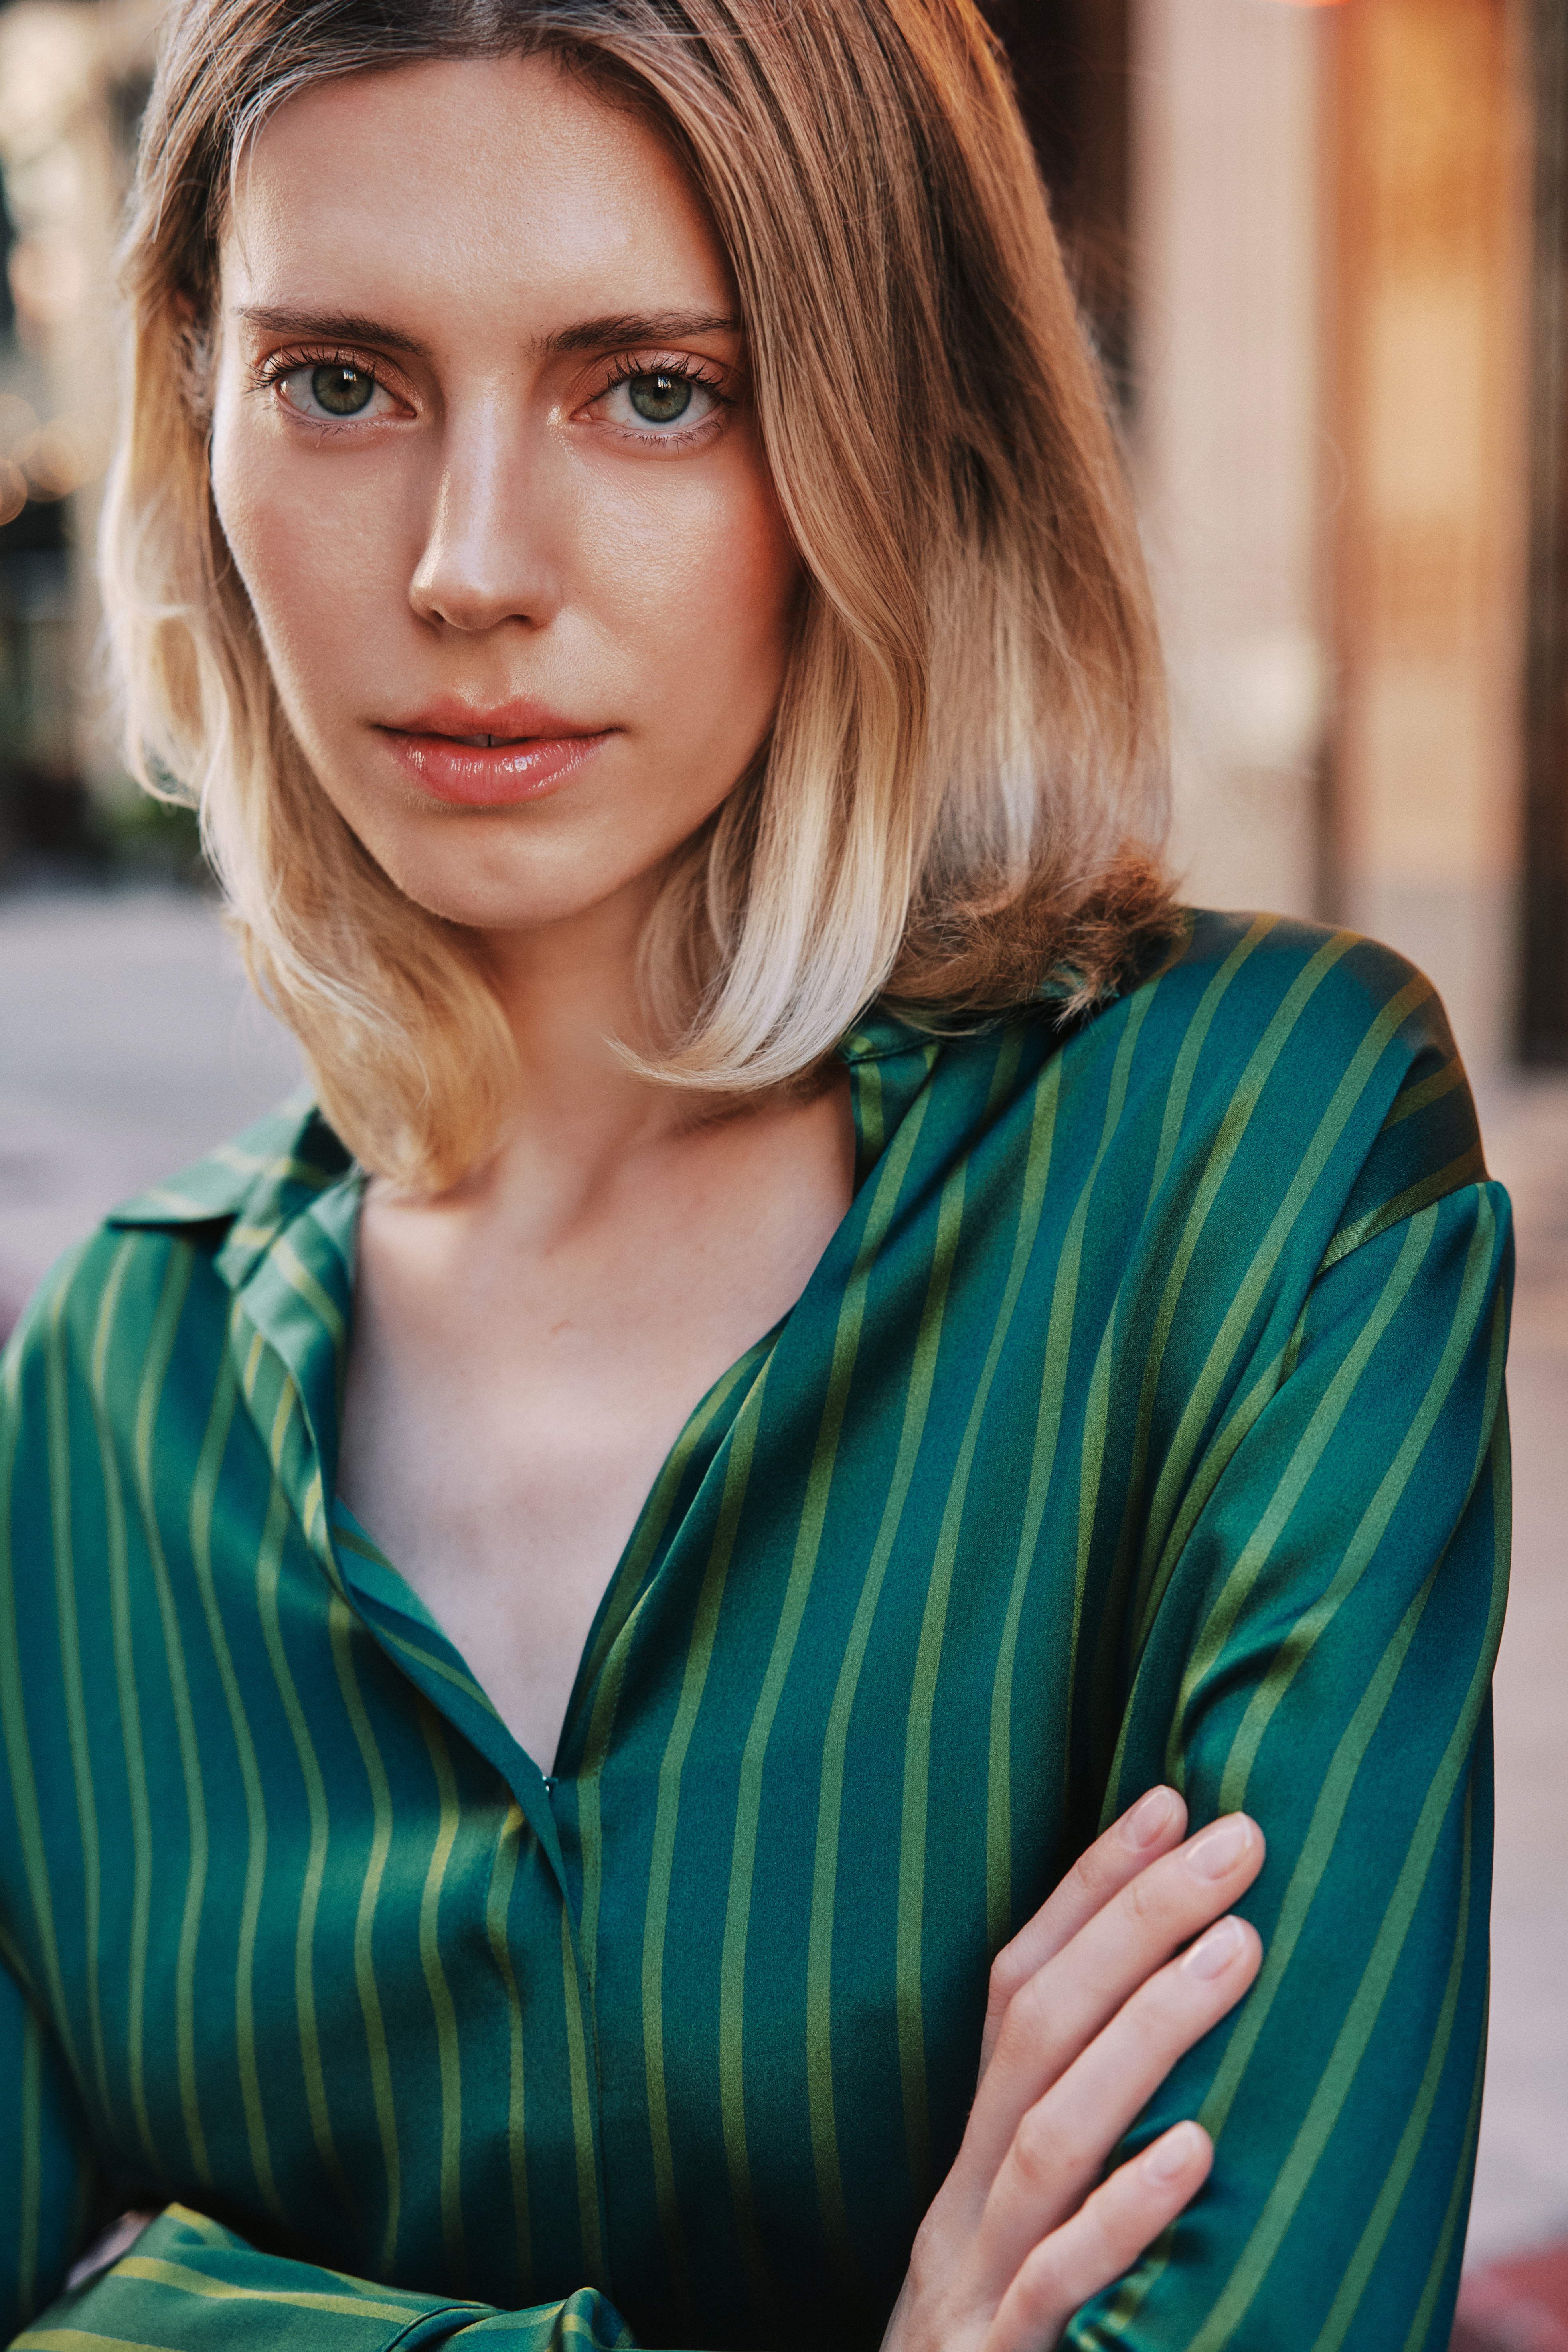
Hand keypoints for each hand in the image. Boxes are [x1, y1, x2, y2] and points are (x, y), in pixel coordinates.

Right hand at [880, 1788, 1264, 2351]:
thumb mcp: (1012, 2243)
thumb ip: (1064, 2148)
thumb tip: (1169, 2038)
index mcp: (965, 2160)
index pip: (1013, 1989)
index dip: (1084, 1888)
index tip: (1167, 1800)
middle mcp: (959, 2202)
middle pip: (1033, 2034)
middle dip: (1132, 1921)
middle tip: (1235, 1838)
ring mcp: (972, 2283)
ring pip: (1049, 2137)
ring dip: (1146, 2032)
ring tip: (1238, 1946)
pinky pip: (1062, 2285)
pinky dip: (1125, 2215)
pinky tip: (1196, 2153)